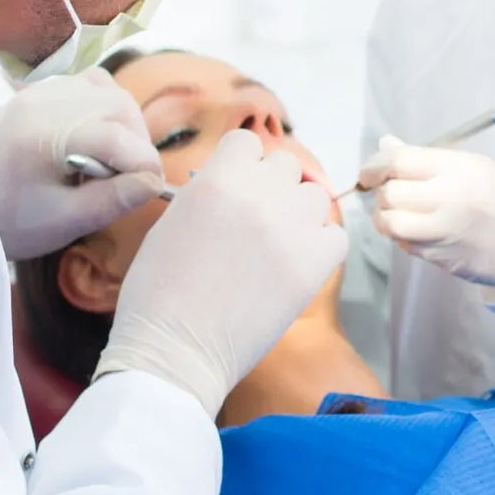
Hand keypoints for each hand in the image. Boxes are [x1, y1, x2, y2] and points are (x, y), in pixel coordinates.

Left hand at [0, 68, 169, 260]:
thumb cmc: (6, 215)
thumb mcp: (60, 222)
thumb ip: (110, 201)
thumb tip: (154, 182)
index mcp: (42, 135)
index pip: (113, 136)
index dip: (144, 162)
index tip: (153, 188)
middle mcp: (44, 101)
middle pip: (118, 106)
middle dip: (137, 142)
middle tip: (131, 177)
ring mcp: (45, 89)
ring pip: (111, 92)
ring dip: (126, 125)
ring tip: (113, 161)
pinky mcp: (46, 89)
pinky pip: (95, 86)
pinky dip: (109, 111)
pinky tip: (99, 138)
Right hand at [96, 130, 349, 414]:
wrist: (174, 352)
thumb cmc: (158, 293)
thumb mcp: (171, 224)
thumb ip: (207, 193)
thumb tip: (233, 181)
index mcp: (217, 179)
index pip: (248, 143)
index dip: (243, 165)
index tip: (238, 188)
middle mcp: (259, 196)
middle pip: (285, 166)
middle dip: (272, 188)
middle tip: (255, 221)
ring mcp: (290, 229)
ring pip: (315, 197)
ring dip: (299, 214)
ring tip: (276, 245)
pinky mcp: (312, 266)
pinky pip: (335, 238)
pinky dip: (321, 248)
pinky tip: (296, 265)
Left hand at [359, 139, 494, 290]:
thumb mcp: (477, 165)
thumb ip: (429, 159)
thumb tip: (386, 148)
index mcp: (460, 169)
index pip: (399, 161)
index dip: (376, 165)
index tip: (371, 170)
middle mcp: (449, 200)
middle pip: (390, 193)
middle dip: (383, 192)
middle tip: (390, 190)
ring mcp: (445, 234)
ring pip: (390, 224)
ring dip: (386, 217)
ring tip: (399, 211)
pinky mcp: (443, 260)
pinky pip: (406, 245)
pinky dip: (403, 236)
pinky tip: (419, 229)